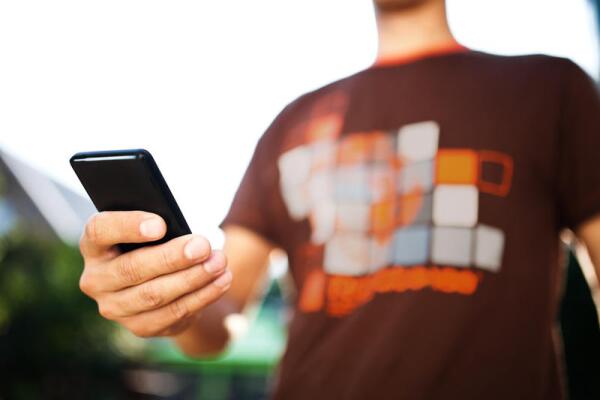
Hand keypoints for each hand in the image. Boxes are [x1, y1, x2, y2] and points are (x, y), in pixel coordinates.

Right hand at [78, 211, 230, 336]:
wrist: (161, 278)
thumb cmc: (156, 241)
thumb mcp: (154, 227)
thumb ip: (162, 225)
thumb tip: (188, 235)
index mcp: (94, 244)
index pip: (101, 230)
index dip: (128, 226)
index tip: (160, 224)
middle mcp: (96, 279)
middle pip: (132, 268)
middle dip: (172, 257)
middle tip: (203, 245)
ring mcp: (115, 307)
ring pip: (154, 295)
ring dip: (192, 278)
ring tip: (219, 262)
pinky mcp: (139, 326)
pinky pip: (173, 313)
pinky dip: (202, 296)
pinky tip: (221, 281)